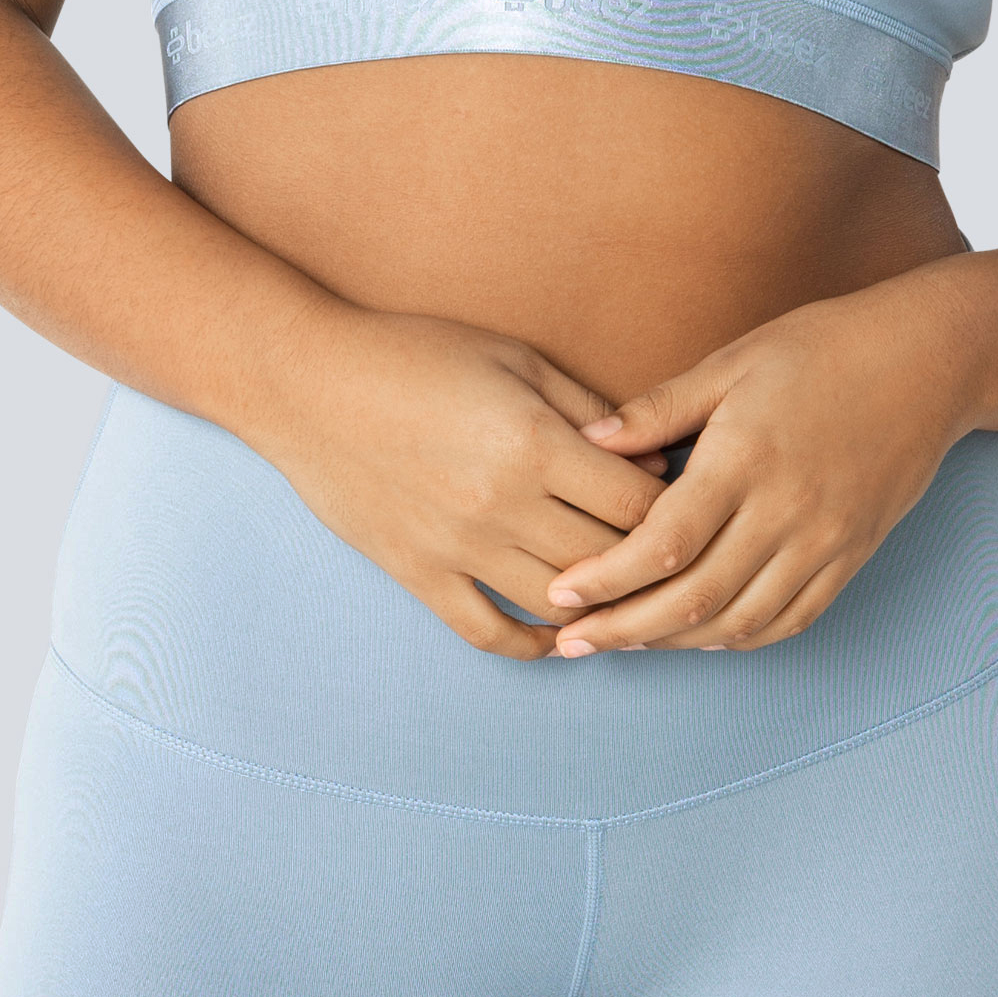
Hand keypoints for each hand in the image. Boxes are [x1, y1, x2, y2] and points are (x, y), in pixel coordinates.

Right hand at [254, 306, 671, 656]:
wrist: (309, 384)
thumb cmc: (416, 354)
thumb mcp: (514, 357)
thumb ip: (587, 408)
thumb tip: (650, 459)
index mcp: (532, 442)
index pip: (636, 504)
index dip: (674, 508)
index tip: (689, 504)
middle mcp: (500, 504)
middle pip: (607, 558)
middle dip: (648, 559)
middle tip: (672, 555)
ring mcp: (457, 548)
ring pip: (558, 601)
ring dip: (600, 604)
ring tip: (628, 594)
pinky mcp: (419, 574)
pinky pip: (488, 631)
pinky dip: (532, 642)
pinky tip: (559, 632)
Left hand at [539, 273, 972, 654]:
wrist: (929, 361)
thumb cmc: (823, 347)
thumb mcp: (733, 361)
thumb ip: (659, 410)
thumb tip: (588, 442)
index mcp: (746, 458)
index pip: (661, 544)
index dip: (605, 579)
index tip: (560, 593)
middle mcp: (787, 512)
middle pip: (693, 599)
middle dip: (624, 628)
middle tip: (573, 641)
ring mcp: (826, 541)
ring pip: (740, 622)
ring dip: (675, 643)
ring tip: (625, 642)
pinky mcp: (852, 555)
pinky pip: (791, 618)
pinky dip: (740, 637)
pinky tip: (703, 636)